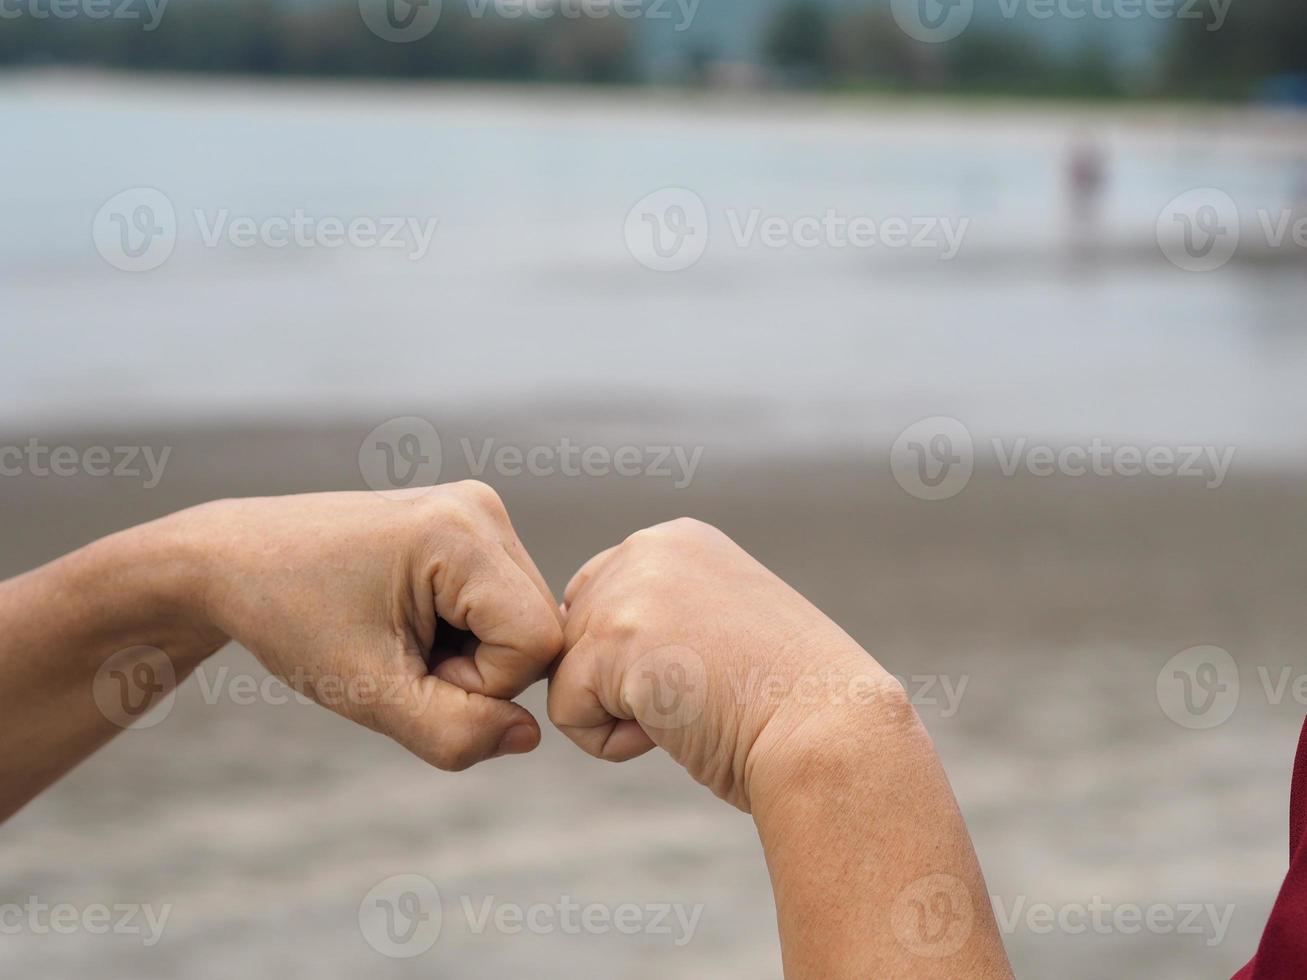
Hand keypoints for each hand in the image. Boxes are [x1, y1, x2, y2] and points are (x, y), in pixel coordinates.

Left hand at [181, 482, 563, 769]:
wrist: (234, 560)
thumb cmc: (290, 620)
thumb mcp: (367, 692)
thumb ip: (453, 731)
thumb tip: (529, 736)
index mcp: (459, 532)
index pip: (535, 642)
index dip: (481, 684)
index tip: (406, 669)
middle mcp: (480, 507)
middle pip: (538, 627)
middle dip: (477, 668)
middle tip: (399, 657)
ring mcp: (476, 507)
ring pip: (524, 618)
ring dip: (471, 652)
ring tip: (399, 636)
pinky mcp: (467, 519)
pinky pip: (503, 599)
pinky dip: (465, 629)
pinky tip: (409, 620)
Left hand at [544, 518, 908, 811]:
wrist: (830, 732)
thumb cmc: (787, 702)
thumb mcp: (719, 625)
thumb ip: (658, 614)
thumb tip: (584, 648)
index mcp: (680, 540)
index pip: (601, 597)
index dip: (636, 659)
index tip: (708, 674)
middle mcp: (651, 548)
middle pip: (576, 634)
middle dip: (623, 683)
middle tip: (705, 694)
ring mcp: (631, 588)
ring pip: (568, 673)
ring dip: (620, 713)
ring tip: (694, 708)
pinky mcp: (615, 639)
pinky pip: (565, 710)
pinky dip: (611, 743)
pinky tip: (675, 728)